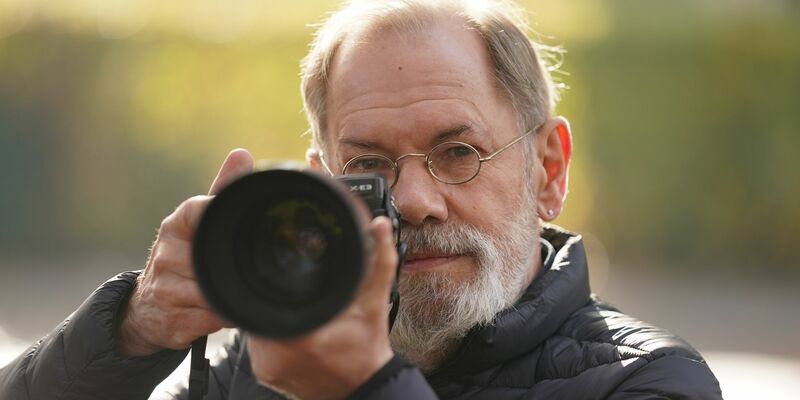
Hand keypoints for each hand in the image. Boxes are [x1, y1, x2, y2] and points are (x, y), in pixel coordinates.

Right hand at [117, 149, 253, 356]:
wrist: (146, 309)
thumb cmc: (181, 257)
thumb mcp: (197, 222)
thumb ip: (222, 189)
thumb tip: (242, 154)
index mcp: (178, 225)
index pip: (199, 210)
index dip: (218, 214)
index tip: (234, 225)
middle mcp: (167, 253)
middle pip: (213, 255)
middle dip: (232, 263)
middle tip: (250, 266)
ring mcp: (168, 287)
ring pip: (217, 289)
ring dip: (233, 292)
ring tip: (236, 289)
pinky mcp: (174, 318)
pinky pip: (215, 316)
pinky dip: (228, 314)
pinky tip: (228, 309)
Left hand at [247, 216, 397, 399]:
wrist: (364, 387)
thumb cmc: (368, 346)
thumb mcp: (375, 300)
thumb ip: (379, 260)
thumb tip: (379, 227)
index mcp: (303, 335)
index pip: (268, 297)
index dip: (275, 285)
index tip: (287, 279)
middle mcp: (279, 355)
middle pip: (259, 309)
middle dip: (273, 298)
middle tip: (293, 294)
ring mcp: (270, 368)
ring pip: (255, 328)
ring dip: (270, 315)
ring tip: (294, 312)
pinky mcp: (267, 375)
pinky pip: (258, 346)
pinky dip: (270, 335)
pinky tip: (291, 330)